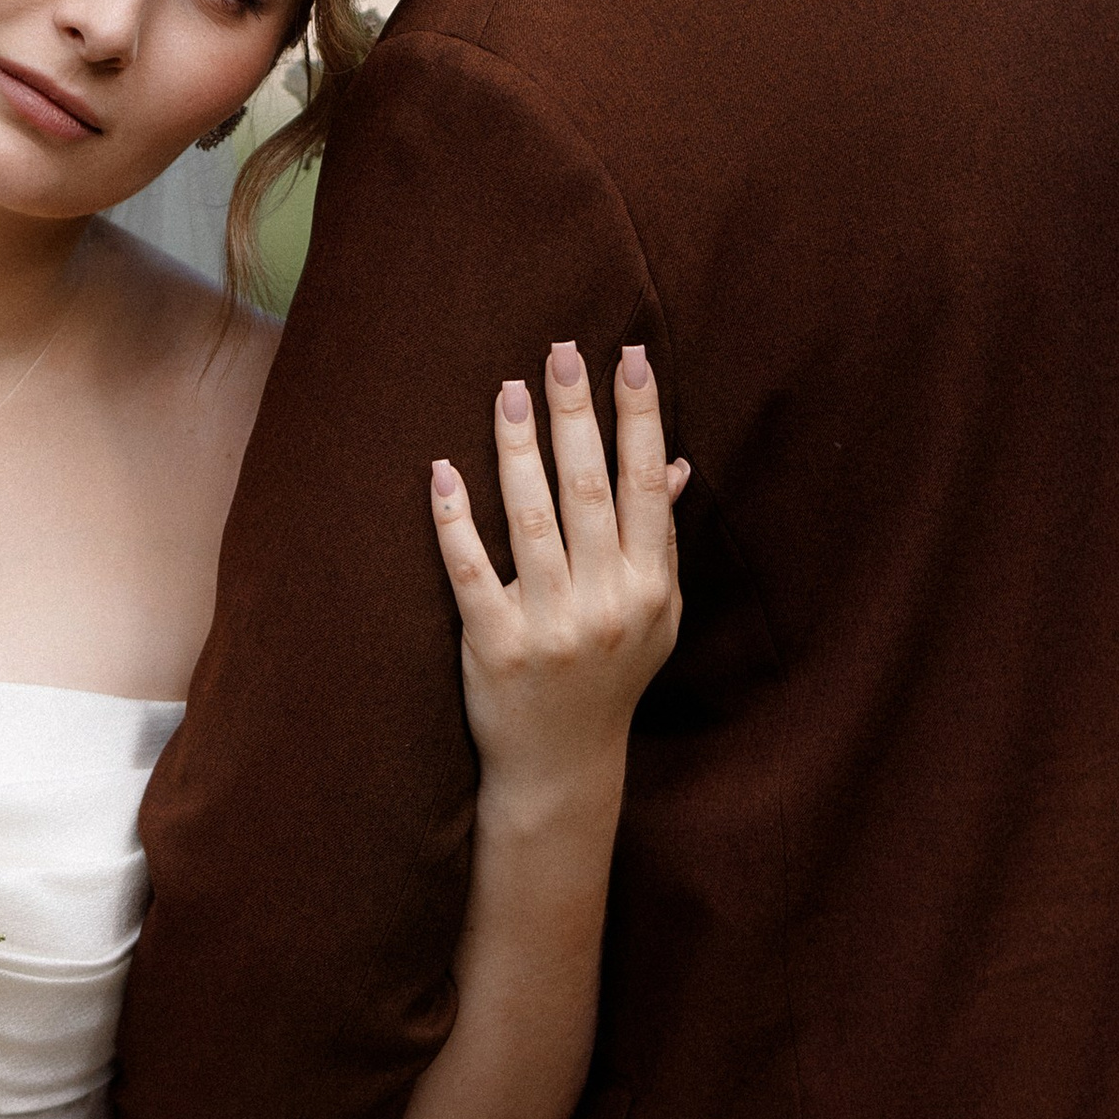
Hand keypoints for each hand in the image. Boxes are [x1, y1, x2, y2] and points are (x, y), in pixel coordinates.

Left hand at [430, 342, 684, 811]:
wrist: (564, 764)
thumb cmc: (610, 676)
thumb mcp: (654, 613)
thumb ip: (658, 538)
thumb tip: (675, 463)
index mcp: (650, 584)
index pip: (644, 483)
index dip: (639, 417)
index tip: (628, 357)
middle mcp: (608, 601)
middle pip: (589, 489)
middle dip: (577, 415)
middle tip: (560, 354)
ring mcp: (551, 624)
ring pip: (532, 520)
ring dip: (518, 450)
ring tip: (507, 393)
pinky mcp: (496, 646)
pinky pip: (470, 571)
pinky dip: (455, 521)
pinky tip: (443, 472)